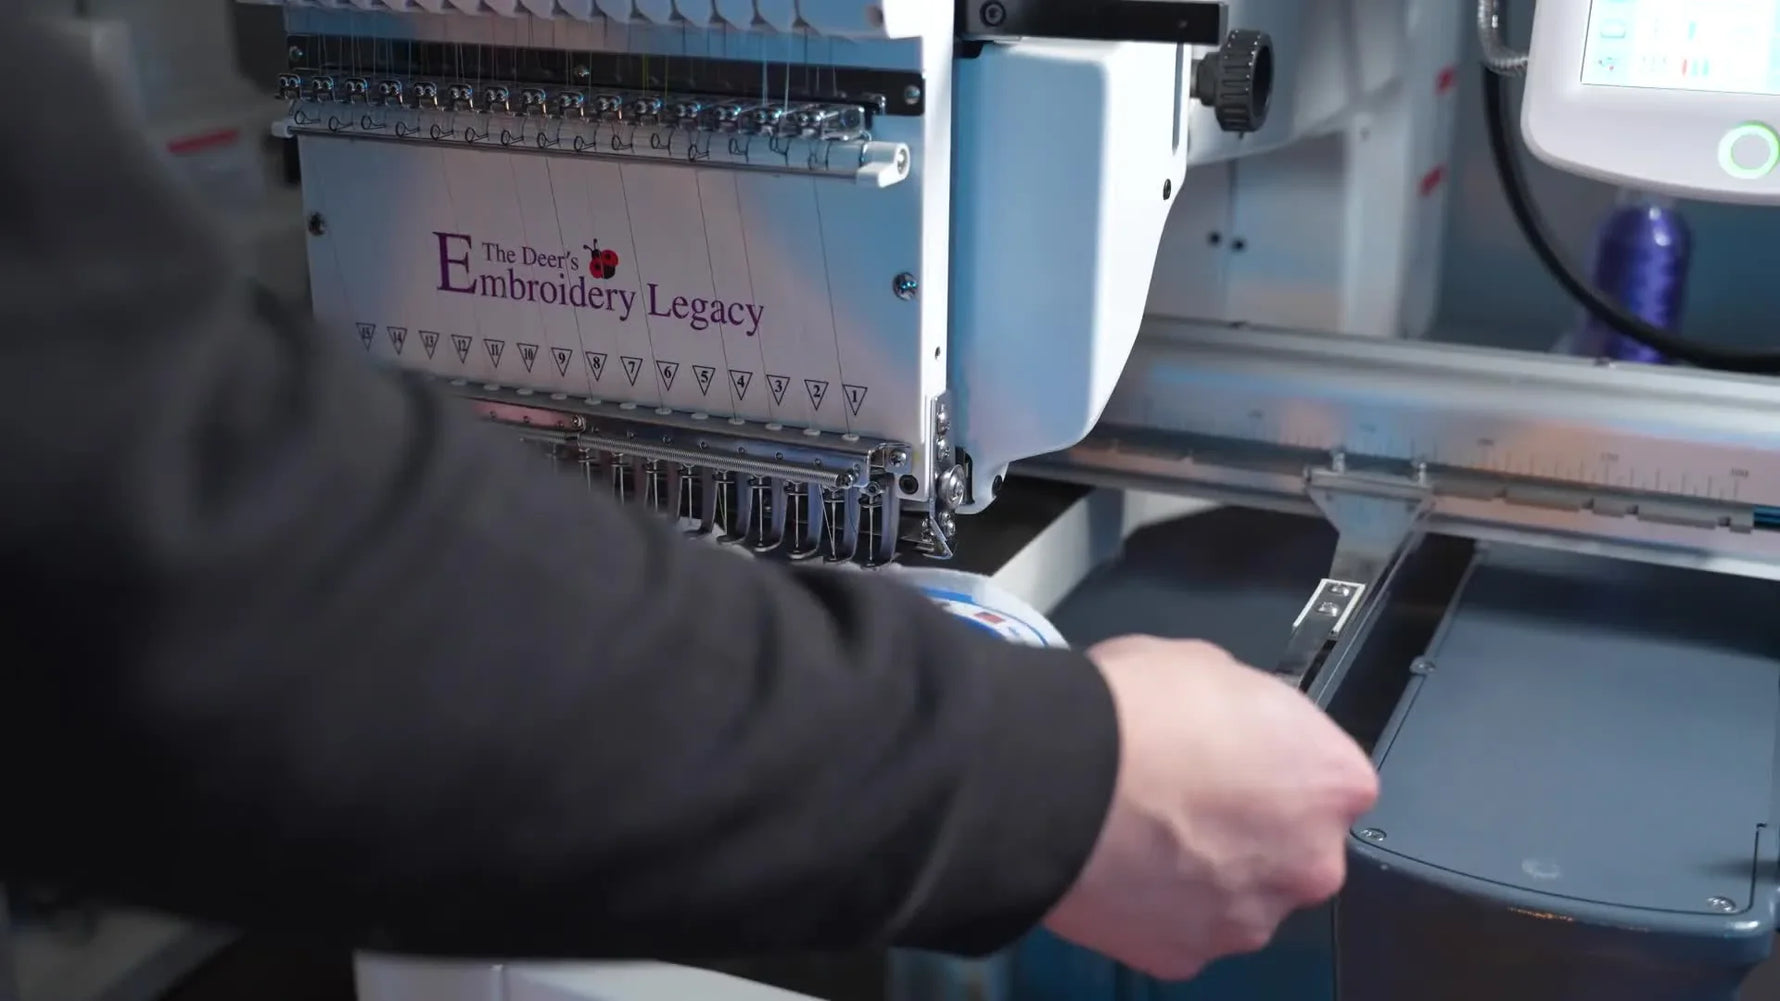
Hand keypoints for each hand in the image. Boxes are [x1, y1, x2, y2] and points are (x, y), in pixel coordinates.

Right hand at [1042, 636, 1378, 980]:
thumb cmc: (1133, 713)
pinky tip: (1124, 865)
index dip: (1280, 763)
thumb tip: (1236, 724)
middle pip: (1296, 849)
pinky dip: (1161, 905)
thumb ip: (1249, 713)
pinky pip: (1185, 928)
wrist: (1054, 777)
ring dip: (1208, 870)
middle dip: (1253, 829)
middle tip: (1189, 796)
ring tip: (1145, 831)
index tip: (1242, 757)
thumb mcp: (1212, 666)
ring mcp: (1250, 917)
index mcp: (1332, 780)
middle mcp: (1311, 861)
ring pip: (1242, 895)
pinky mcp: (1187, 955)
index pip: (1331, 778)